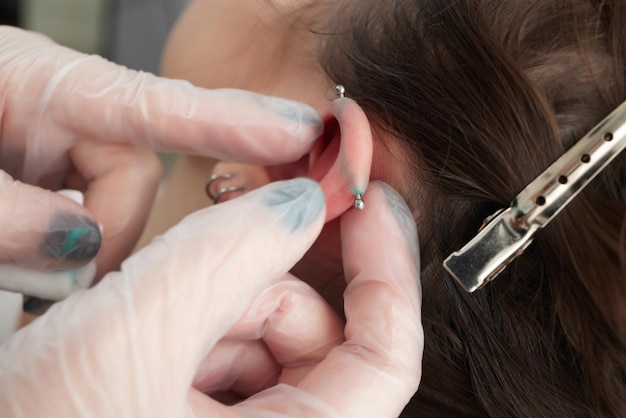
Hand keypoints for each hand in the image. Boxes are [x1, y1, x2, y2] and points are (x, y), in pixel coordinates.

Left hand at [0, 26, 320, 286]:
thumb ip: (3, 213)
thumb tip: (80, 246)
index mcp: (39, 83)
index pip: (159, 104)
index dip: (237, 120)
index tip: (304, 129)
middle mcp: (60, 109)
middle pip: (136, 172)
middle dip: (112, 232)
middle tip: (63, 276)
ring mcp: (57, 143)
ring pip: (116, 204)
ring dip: (84, 249)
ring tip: (25, 270)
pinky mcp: (49, 174)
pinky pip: (89, 214)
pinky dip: (71, 247)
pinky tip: (36, 260)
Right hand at [0, 179, 422, 416]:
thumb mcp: (129, 338)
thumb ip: (225, 253)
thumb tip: (298, 203)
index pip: (388, 356)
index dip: (386, 267)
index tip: (368, 200)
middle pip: (319, 341)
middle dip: (261, 287)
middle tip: (197, 264)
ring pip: (267, 344)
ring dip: (212, 309)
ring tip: (139, 324)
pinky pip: (227, 362)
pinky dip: (191, 331)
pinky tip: (138, 341)